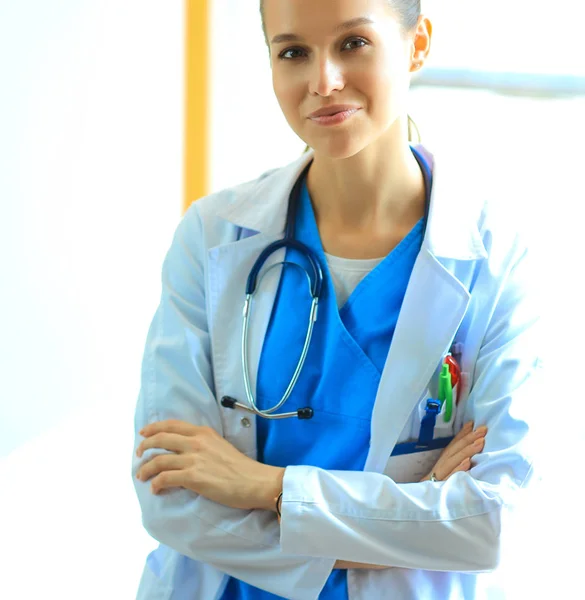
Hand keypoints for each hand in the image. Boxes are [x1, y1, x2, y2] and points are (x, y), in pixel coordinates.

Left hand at [136, 420, 283, 510]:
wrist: (254, 481)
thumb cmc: (241, 467)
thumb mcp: (221, 445)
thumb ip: (203, 444)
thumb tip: (187, 452)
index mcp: (204, 432)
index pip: (172, 425)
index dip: (154, 428)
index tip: (144, 432)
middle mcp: (196, 442)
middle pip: (161, 439)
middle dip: (145, 446)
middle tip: (138, 454)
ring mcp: (193, 459)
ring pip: (159, 460)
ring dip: (146, 468)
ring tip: (141, 475)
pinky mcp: (193, 477)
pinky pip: (165, 478)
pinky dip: (156, 483)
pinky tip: (155, 488)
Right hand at [420, 421, 486, 481]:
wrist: (425, 499)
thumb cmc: (439, 483)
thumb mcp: (447, 469)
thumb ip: (456, 458)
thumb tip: (469, 447)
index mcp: (444, 459)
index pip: (454, 444)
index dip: (463, 433)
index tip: (473, 423)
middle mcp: (442, 464)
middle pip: (455, 449)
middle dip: (469, 438)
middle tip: (483, 429)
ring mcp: (442, 474)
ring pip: (454, 460)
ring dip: (467, 450)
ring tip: (480, 442)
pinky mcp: (442, 485)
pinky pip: (452, 476)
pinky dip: (459, 469)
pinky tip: (468, 462)